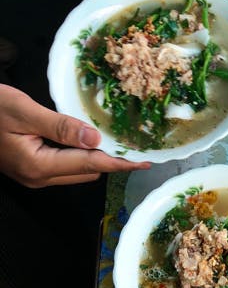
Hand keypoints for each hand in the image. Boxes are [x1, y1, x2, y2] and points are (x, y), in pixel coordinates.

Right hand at [0, 84, 150, 187]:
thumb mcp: (23, 110)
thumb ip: (61, 126)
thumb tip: (96, 139)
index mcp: (39, 166)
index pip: (91, 164)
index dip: (120, 162)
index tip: (143, 162)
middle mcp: (38, 177)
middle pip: (88, 171)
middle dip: (112, 160)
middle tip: (135, 146)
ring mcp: (33, 175)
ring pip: (77, 170)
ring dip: (97, 157)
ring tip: (119, 143)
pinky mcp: (29, 168)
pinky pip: (64, 165)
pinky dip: (80, 154)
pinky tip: (88, 141)